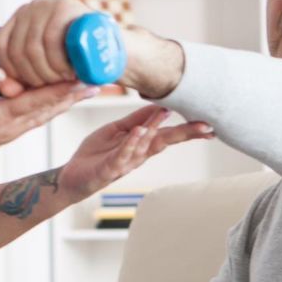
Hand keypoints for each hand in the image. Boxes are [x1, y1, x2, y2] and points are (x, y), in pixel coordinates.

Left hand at [0, 0, 184, 99]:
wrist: (113, 48)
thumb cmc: (76, 62)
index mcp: (20, 18)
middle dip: (30, 77)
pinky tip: (67, 72)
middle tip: (49, 88)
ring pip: (33, 46)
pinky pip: (51, 38)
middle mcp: (32, 7)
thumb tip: (4, 89)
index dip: (6, 71)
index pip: (0, 45)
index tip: (19, 89)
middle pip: (16, 48)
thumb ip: (24, 72)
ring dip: (45, 72)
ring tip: (60, 81)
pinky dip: (57, 61)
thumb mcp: (45, 64)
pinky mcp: (69, 8)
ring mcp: (50, 4)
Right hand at [0, 66, 95, 172]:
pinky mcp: (15, 127)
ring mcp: (18, 127)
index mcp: (7, 117)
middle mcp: (18, 124)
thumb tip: (2, 71)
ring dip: (70, 99)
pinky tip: (66, 98)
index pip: (41, 100)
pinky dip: (57, 104)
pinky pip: (41, 114)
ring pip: (50, 111)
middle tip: (99, 81)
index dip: (63, 89)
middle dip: (75, 94)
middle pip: (53, 106)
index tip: (82, 79)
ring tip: (89, 88)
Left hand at [58, 105, 213, 198]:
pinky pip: (122, 155)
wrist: (72, 176)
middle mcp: (138, 155)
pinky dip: (131, 143)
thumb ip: (137, 119)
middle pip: (164, 142)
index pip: (169, 134)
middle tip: (206, 127)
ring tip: (166, 114)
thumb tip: (159, 106)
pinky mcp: (109, 169)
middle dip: (185, 134)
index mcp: (142, 145)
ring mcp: (124, 163)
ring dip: (155, 130)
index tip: (210, 123)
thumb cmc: (96, 153)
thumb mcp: (117, 130)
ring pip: (144, 146)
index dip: (189, 129)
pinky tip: (139, 131)